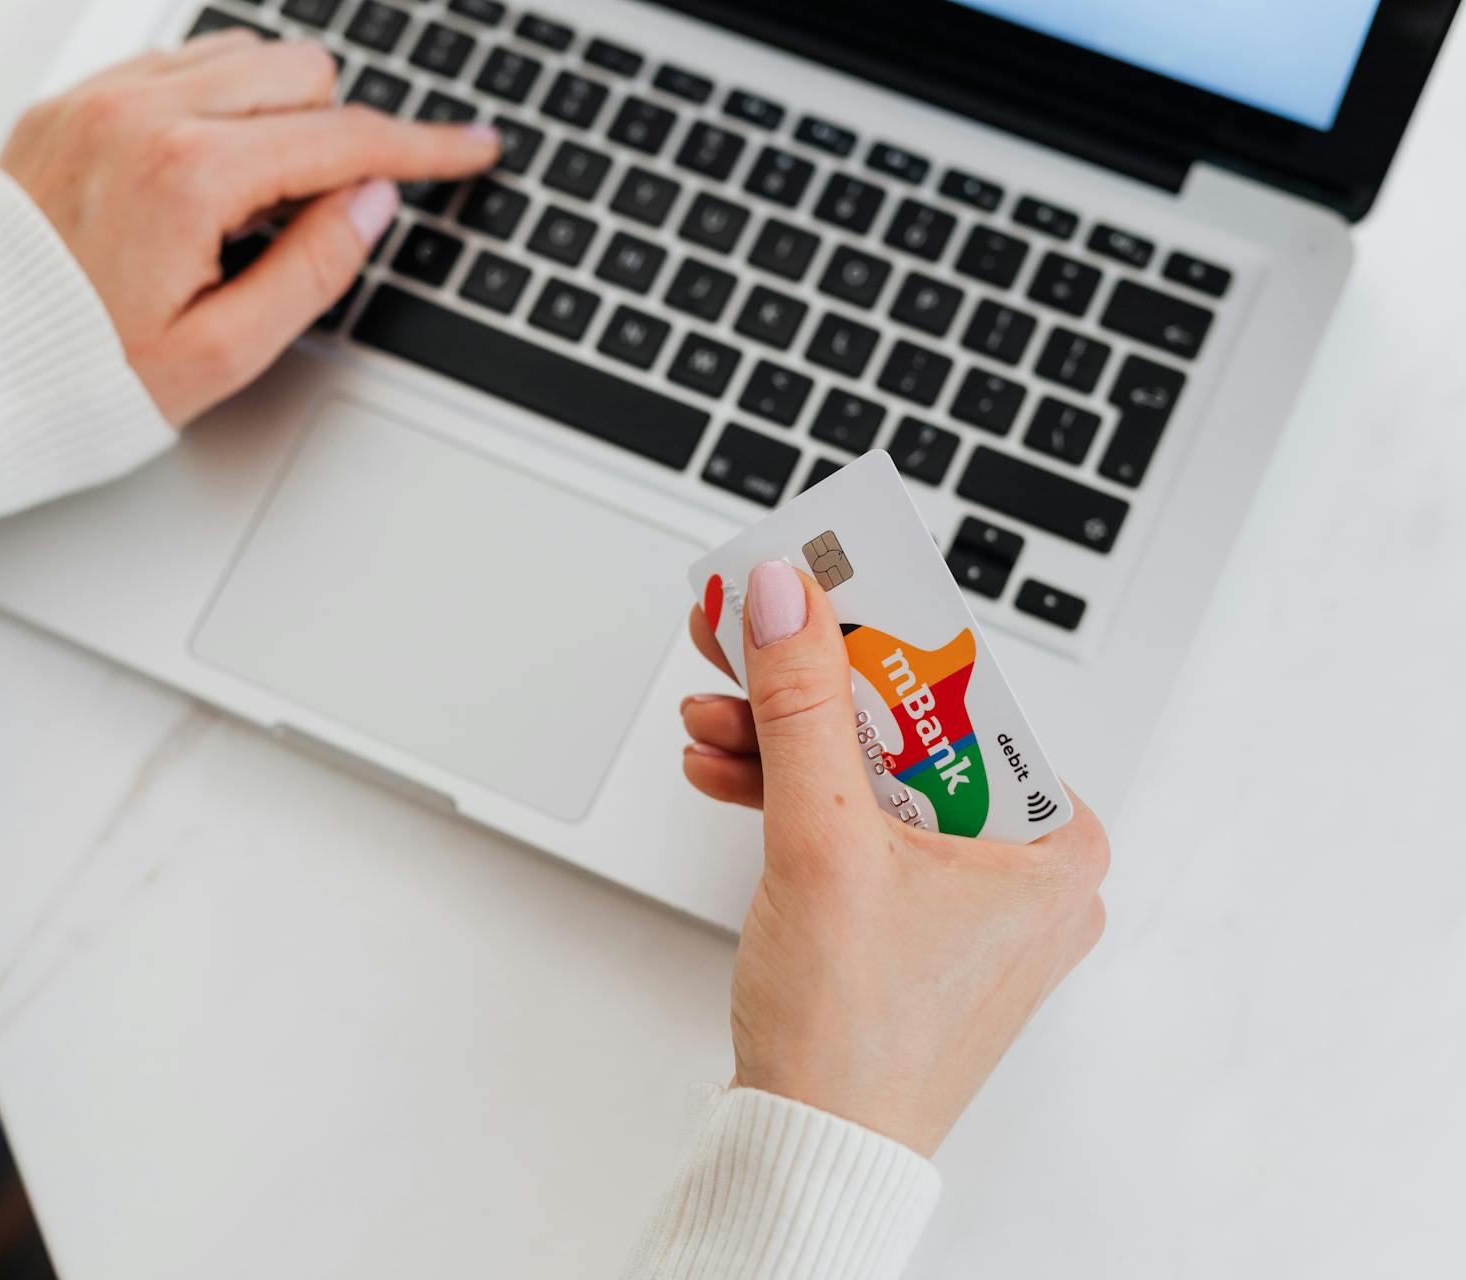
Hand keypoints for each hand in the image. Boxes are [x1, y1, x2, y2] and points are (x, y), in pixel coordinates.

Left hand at [0, 32, 498, 424]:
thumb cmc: (74, 380)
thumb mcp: (221, 356)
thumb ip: (313, 268)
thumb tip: (372, 201)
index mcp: (187, 177)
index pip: (342, 140)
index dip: (422, 151)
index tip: (472, 149)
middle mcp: (139, 114)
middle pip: (300, 74)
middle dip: (335, 134)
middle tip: (313, 220)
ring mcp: (94, 101)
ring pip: (238, 57)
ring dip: (273, 114)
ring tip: (246, 207)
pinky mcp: (62, 107)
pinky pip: (170, 66)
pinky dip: (210, 105)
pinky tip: (197, 177)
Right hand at [679, 562, 1109, 1156]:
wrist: (810, 1149)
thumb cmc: (856, 1037)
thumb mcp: (821, 839)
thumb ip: (802, 704)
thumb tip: (789, 598)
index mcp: (1050, 843)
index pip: (957, 691)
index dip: (871, 630)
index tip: (813, 583)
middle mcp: (1023, 868)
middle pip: (901, 729)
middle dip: (803, 691)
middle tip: (740, 635)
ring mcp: (968, 900)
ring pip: (867, 776)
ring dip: (782, 743)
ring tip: (712, 717)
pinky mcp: (913, 922)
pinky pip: (856, 827)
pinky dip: (792, 800)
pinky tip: (728, 770)